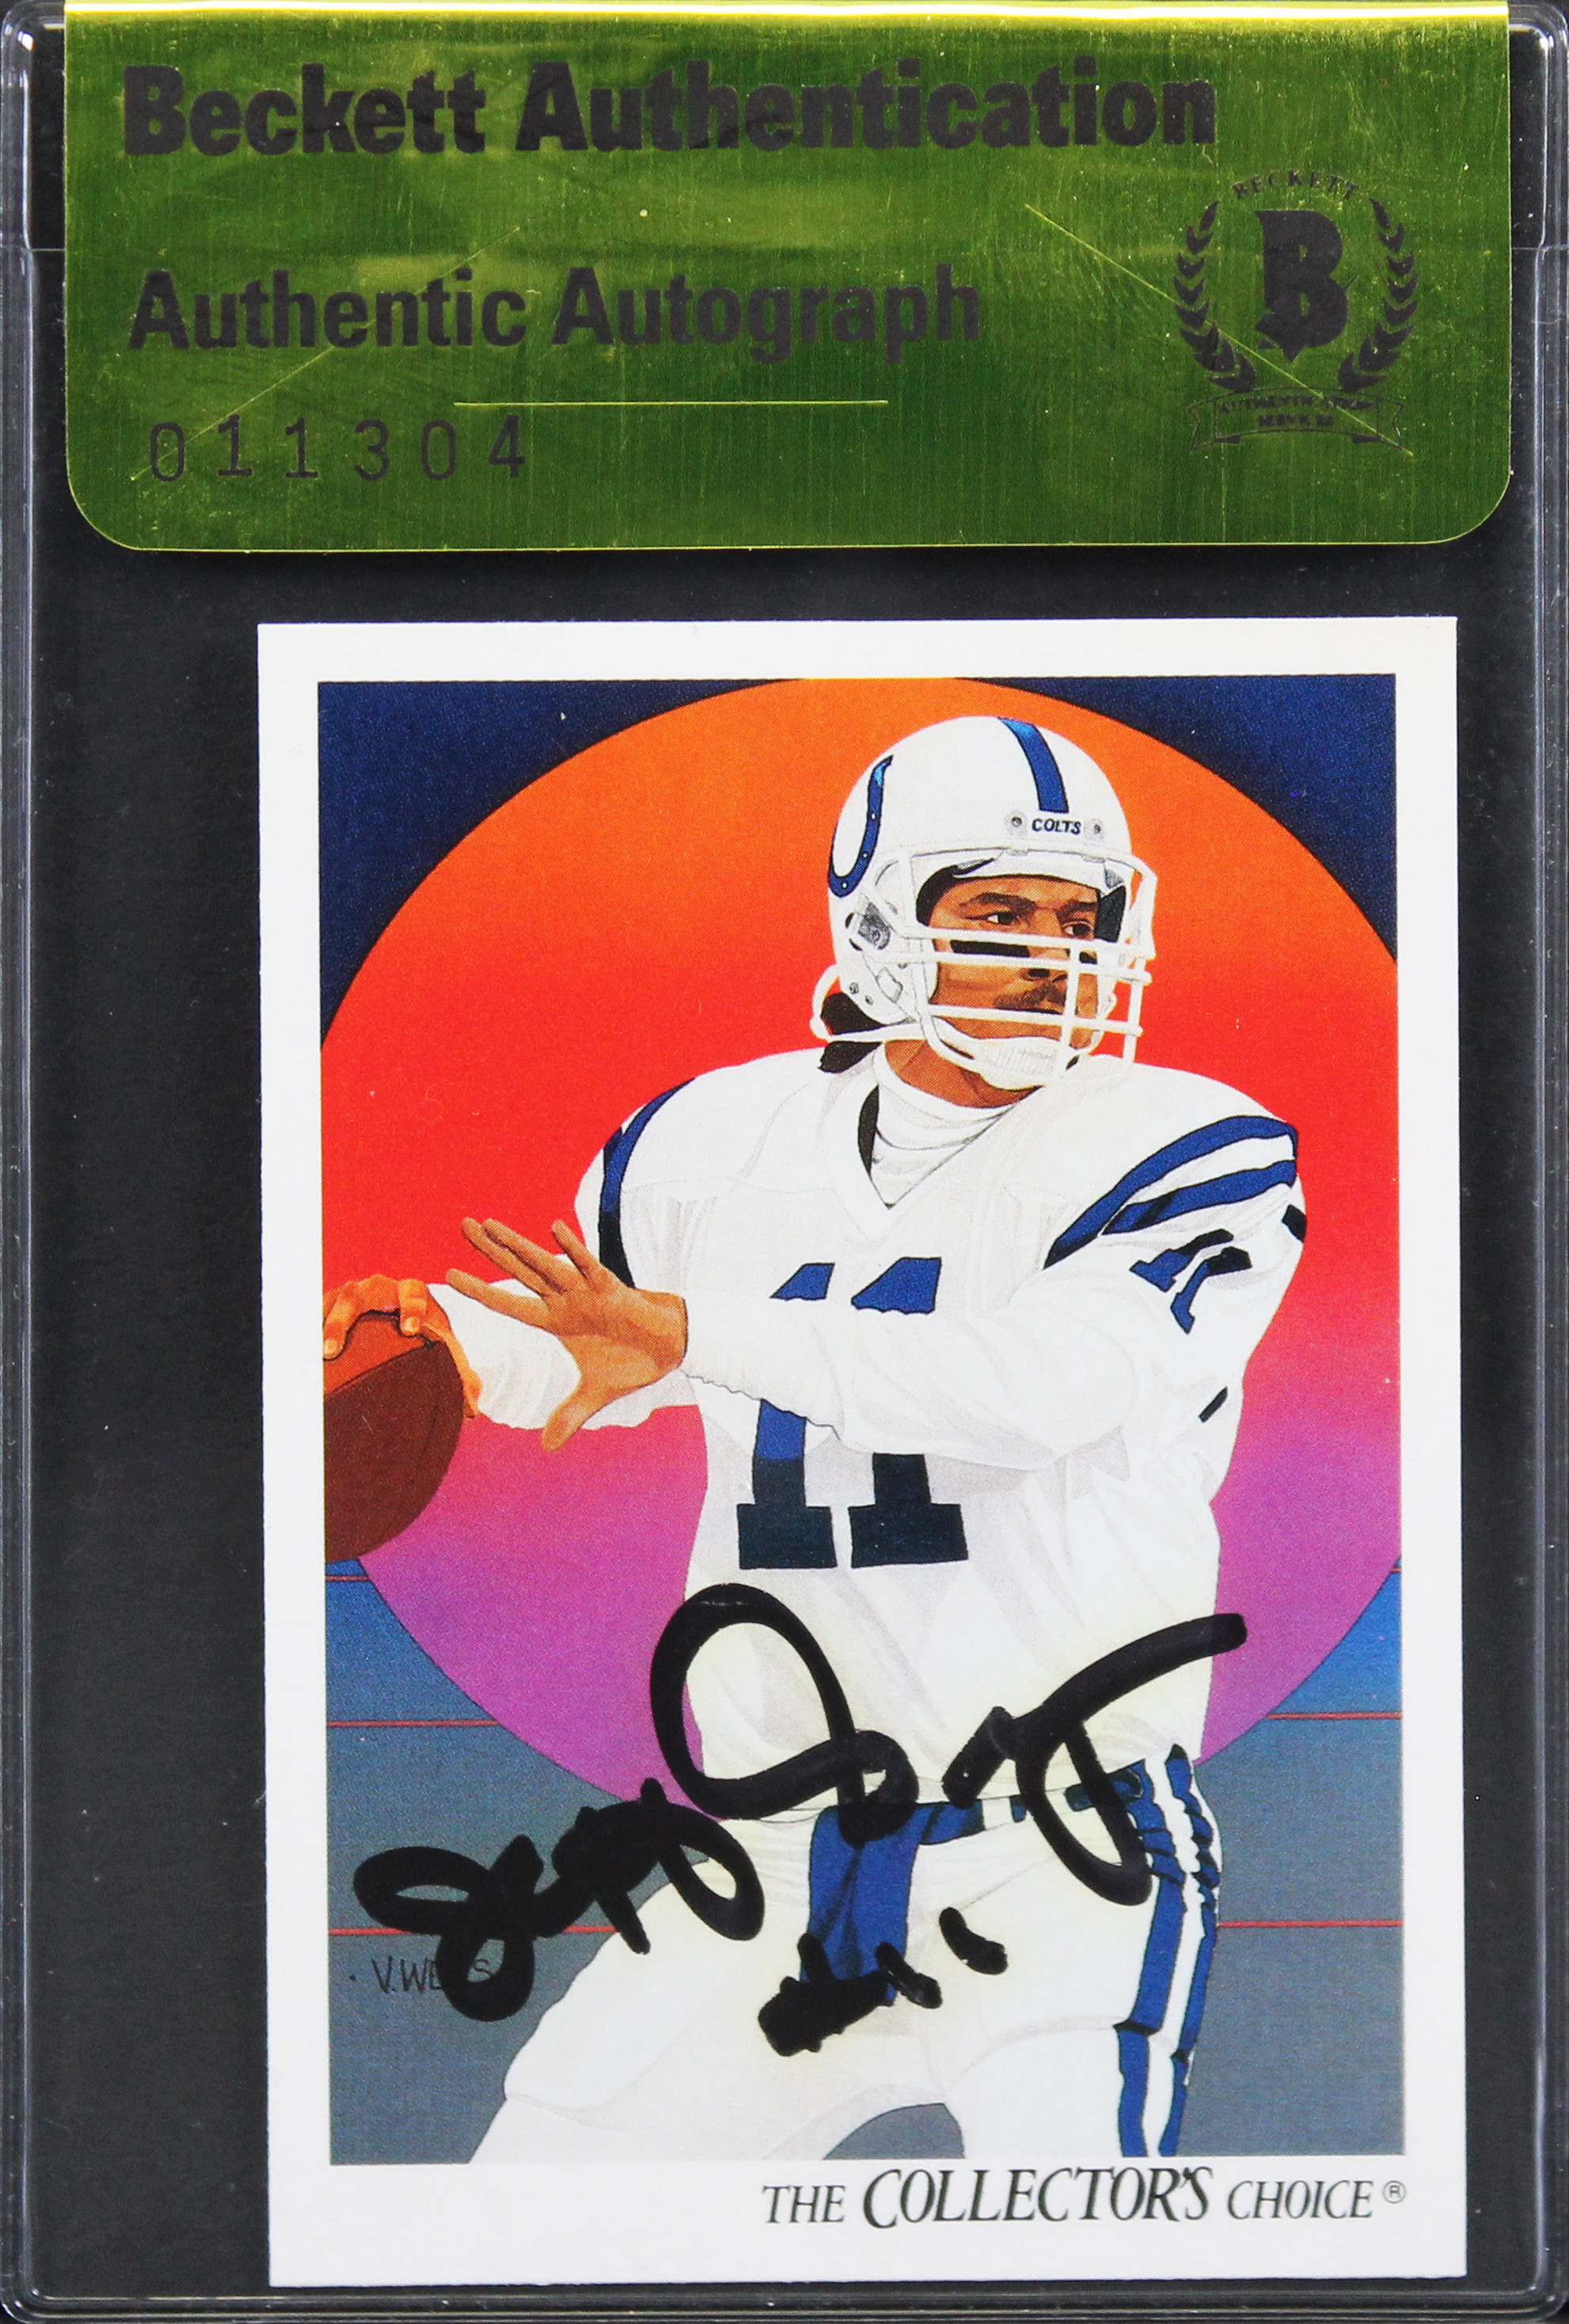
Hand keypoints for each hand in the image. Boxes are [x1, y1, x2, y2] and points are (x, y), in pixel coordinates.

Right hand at [322, 1274, 481, 1416]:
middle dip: (344, 1320)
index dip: (412, 1309)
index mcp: (412, 1292)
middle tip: (333, 1348)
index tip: (411, 1330)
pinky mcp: (330, 1305)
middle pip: (358, 1295)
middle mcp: (378, 1289)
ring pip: (331, 1304)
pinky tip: (302, 1352)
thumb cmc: (425, 1336)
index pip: (414, 1293)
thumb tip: (472, 1408)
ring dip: (322, 1328)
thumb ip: (459, 1373)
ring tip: (316, 1356)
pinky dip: (310, 1328)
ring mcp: (351, 1295)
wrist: (404, 1322)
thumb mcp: (442, 1348)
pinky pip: (316, 1312)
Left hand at [448, 1217, 686, 1450]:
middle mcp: (565, 1302)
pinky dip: (573, 1251)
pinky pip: (589, 1268)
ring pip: (545, 1266)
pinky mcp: (612, 1291)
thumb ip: (570, 1415)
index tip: (450, 1276)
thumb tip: (548, 1448)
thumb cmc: (633, 1360)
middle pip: (520, 1272)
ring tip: (491, 1225)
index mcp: (556, 1322)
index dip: (480, 1292)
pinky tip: (554, 1230)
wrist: (672, 1346)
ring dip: (519, 1246)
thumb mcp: (597, 1394)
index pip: (510, 1304)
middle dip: (492, 1250)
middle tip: (464, 1224)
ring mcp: (586, 1293)